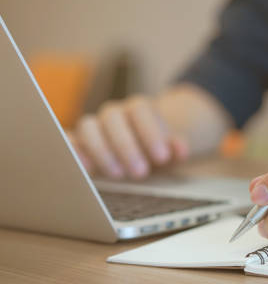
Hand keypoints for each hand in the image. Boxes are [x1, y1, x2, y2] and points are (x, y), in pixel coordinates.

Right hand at [68, 84, 230, 179]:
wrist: (144, 152)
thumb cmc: (157, 152)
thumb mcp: (171, 151)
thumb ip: (177, 149)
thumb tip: (181, 150)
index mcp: (138, 108)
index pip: (139, 109)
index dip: (150, 131)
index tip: (162, 157)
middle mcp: (113, 113)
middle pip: (112, 116)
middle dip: (126, 145)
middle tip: (141, 172)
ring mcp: (93, 127)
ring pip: (88, 126)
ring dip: (101, 151)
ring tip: (118, 175)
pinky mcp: (78, 143)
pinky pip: (69, 141)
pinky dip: (73, 152)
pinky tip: (84, 169)